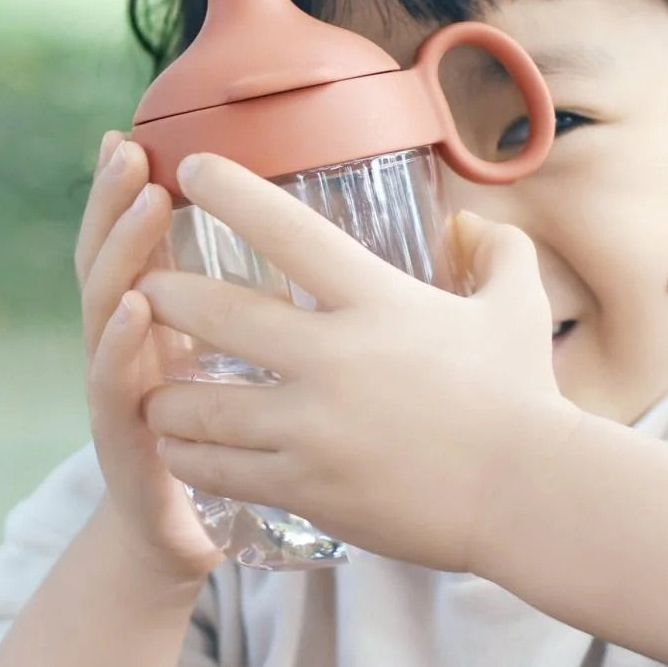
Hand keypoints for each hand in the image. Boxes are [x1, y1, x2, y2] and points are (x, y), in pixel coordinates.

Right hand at [75, 133, 224, 584]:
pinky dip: (118, 345)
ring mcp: (118, 390)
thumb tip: (318, 248)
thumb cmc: (222, 440)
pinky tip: (133, 309)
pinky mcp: (123, 441)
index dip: (133, 193)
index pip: (141, 245)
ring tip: (143, 202)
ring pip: (106, 309)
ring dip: (123, 252)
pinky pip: (113, 388)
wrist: (184, 538)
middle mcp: (128, 346)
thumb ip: (254, 308)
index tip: (138, 135)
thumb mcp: (235, 362)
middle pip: (113, 261)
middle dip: (116, 202)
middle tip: (128, 150)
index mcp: (160, 323)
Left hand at [139, 153, 580, 575]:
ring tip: (152, 390)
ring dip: (166, 394)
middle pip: (217, 314)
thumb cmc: (522, 396)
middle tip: (141, 286)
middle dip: (165, 294)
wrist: (526, 498)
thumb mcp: (518, 308)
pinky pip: (220, 470)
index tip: (192, 168)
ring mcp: (312, 427)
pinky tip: (180, 451)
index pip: (289, 232)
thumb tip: (471, 222)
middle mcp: (332, 357)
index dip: (232, 192)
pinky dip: (190, 457)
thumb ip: (497, 252)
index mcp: (377, 301)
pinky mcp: (305, 486)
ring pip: (200, 406)